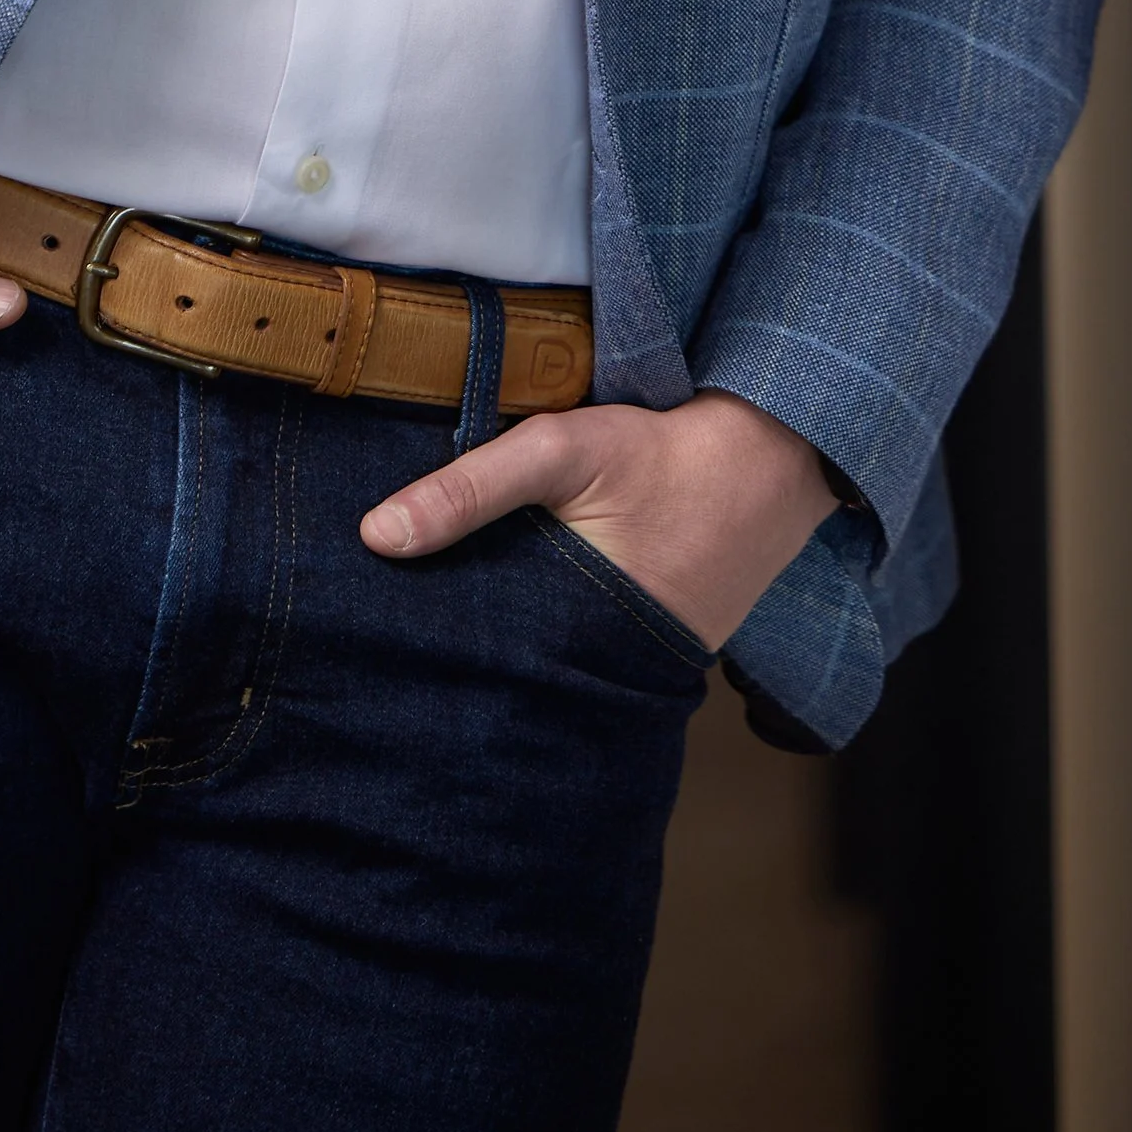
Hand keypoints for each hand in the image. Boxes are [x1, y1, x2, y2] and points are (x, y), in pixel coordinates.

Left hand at [359, 389, 836, 651]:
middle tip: (377, 643)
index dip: (417, 658)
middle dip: (447, 663)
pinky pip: (564, 651)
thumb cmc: (662, 455)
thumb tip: (375, 536)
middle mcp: (590, 672)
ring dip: (491, 648)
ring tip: (422, 629)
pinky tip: (498, 609)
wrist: (773, 465)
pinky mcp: (633, 649)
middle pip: (495, 678)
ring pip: (529, 667)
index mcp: (566, 635)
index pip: (469, 669)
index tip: (358, 644)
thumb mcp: (561, 452)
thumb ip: (471, 490)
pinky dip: (533, 634)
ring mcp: (617, 668)